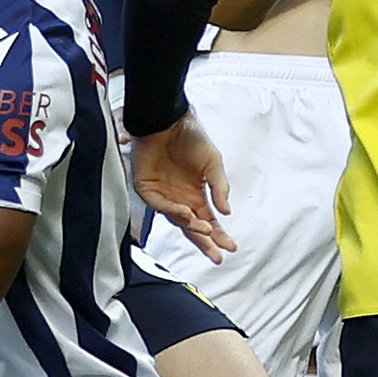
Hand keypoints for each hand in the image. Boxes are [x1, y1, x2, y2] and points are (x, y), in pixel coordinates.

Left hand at [133, 114, 236, 260]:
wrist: (167, 121)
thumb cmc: (191, 138)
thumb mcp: (214, 163)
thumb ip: (220, 188)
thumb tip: (227, 212)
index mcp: (196, 194)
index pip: (208, 220)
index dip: (219, 235)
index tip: (230, 246)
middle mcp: (180, 199)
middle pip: (193, 226)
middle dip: (205, 242)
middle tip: (217, 255)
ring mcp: (164, 195)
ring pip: (177, 219)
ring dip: (192, 226)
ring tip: (204, 229)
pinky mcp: (147, 189)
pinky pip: (160, 205)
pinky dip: (173, 211)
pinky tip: (186, 213)